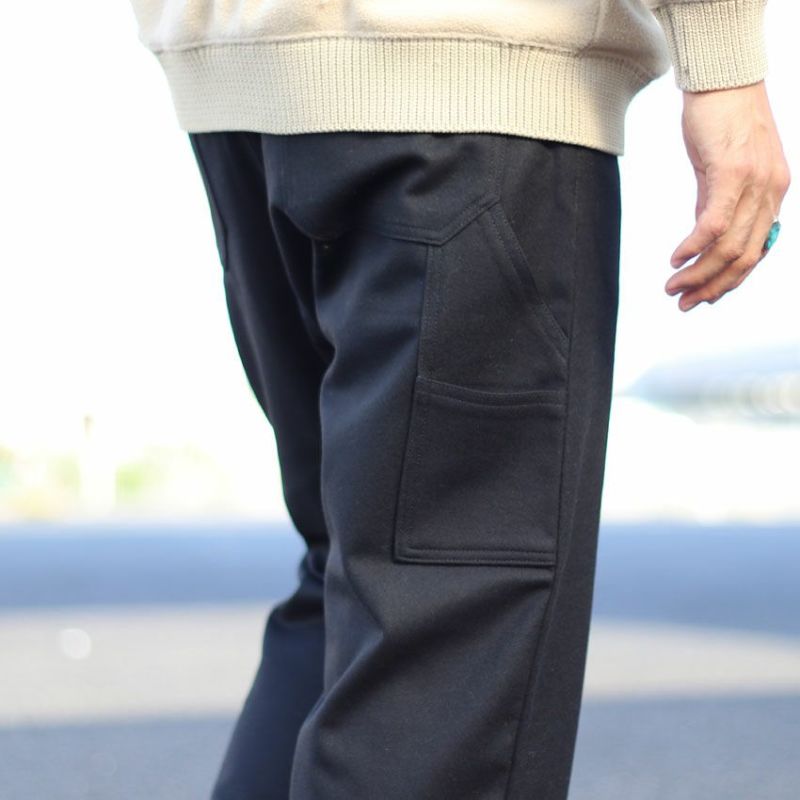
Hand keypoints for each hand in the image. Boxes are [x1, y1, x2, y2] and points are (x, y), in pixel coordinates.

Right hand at [664, 80, 790, 310]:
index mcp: (773, 194)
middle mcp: (772, 192)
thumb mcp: (720, 171)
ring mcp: (756, 184)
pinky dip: (693, 249)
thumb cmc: (720, 120)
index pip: (756, 252)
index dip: (729, 282)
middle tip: (683, 303)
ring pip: (730, 248)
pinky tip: (675, 260)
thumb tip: (701, 240)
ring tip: (673, 289)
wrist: (723, 78)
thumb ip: (715, 204)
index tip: (701, 297)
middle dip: (712, 288)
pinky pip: (713, 225)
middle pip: (744, 259)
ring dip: (699, 275)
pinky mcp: (733, 173)